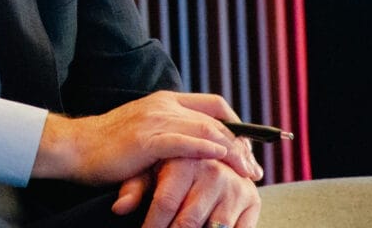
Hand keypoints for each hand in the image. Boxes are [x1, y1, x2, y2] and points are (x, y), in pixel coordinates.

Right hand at [32, 91, 262, 185]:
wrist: (76, 147)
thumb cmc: (109, 147)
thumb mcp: (145, 133)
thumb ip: (170, 134)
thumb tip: (198, 149)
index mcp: (164, 101)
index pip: (213, 105)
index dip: (237, 124)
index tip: (249, 148)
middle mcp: (163, 105)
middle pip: (216, 119)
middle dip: (241, 144)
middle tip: (254, 168)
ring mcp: (155, 120)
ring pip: (206, 129)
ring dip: (232, 151)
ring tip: (246, 171)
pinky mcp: (146, 140)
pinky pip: (184, 142)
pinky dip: (206, 148)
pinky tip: (221, 158)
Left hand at [112, 157, 260, 227]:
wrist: (215, 152)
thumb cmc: (174, 165)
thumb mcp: (152, 170)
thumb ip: (135, 187)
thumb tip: (119, 208)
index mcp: (186, 160)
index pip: (166, 202)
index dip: (152, 226)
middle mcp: (213, 172)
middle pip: (188, 221)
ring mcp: (235, 188)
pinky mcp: (253, 202)